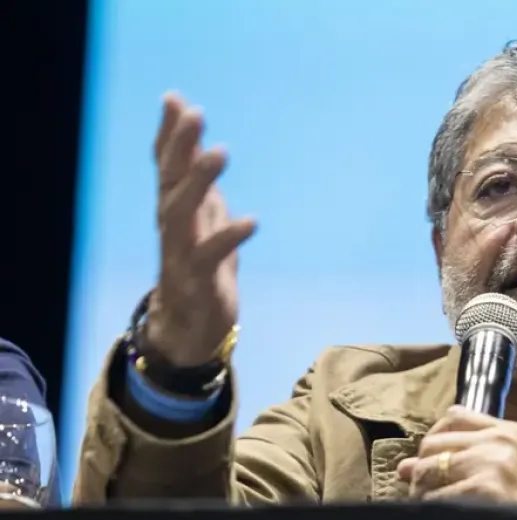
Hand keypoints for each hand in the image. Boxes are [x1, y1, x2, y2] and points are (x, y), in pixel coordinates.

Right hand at [144, 93, 256, 366]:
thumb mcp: (203, 216)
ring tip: (220, 152)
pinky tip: (252, 220)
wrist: (189, 326)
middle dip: (180, 146)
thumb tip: (199, 141)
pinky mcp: (198, 279)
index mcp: (175, 208)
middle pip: (170, 180)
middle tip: (195, 114)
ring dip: (199, 180)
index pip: (166, 165)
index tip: (174, 99)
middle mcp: (172, 226)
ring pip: (182, 212)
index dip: (169, 134)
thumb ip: (199, 180)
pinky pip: (210, 255)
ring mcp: (180, 252)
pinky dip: (229, 236)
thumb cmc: (199, 263)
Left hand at [397, 405, 516, 505]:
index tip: (431, 462)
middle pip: (434, 443)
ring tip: (434, 506)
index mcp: (513, 432)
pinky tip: (443, 516)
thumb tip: (403, 467)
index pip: (455, 415)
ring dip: (422, 493)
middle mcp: (505, 441)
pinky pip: (434, 497)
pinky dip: (430, 510)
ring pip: (427, 469)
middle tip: (427, 493)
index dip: (434, 438)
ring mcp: (495, 463)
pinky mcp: (486, 488)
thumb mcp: (500, 474)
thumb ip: (458, 459)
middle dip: (423, 470)